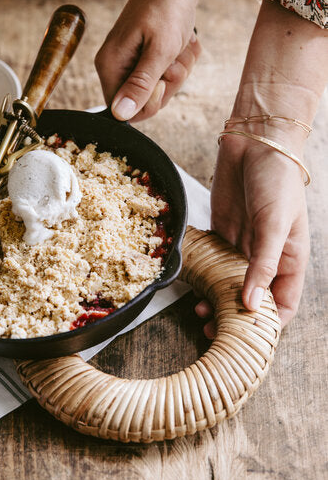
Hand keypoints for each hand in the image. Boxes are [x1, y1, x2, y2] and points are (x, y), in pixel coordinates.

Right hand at [95, 0, 200, 121]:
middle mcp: (116, 65)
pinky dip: (180, 59)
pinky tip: (184, 41)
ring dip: (178, 68)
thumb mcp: (161, 49)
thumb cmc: (169, 4)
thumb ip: (140, 84)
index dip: (149, 102)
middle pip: (144, 100)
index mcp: (111, 65)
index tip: (163, 77)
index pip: (124, 111)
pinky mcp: (146, 51)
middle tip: (174, 55)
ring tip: (180, 44)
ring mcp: (132, 58)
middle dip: (168, 82)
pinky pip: (166, 71)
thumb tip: (120, 114)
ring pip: (160, 86)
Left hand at [196, 133, 308, 335]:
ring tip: (198, 310)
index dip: (267, 326)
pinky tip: (191, 285)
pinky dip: (203, 276)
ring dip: (215, 300)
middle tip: (212, 327)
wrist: (255, 142)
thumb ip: (263, 265)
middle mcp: (265, 259)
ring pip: (228, 285)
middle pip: (252, 300)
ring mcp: (242, 247)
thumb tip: (253, 305)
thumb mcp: (275, 225)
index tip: (244, 337)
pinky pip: (212, 262)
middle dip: (234, 317)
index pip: (283, 306)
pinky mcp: (221, 233)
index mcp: (289, 261)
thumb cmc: (278, 181)